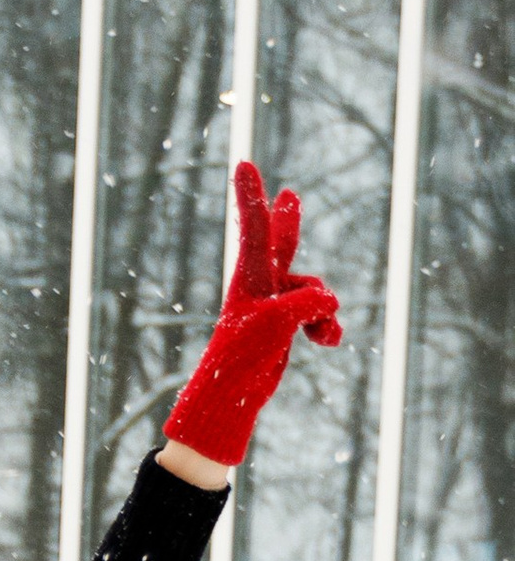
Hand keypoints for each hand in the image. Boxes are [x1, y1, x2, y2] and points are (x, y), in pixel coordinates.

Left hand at [162, 159, 342, 470]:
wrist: (233, 397)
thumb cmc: (243, 356)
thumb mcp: (278, 321)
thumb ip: (308, 301)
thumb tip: (328, 302)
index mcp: (250, 277)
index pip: (255, 229)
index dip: (252, 197)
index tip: (243, 163)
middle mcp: (262, 286)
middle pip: (281, 245)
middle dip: (287, 222)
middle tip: (289, 194)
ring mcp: (276, 306)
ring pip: (317, 294)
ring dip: (323, 314)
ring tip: (317, 336)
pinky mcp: (288, 327)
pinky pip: (322, 317)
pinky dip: (327, 330)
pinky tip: (326, 343)